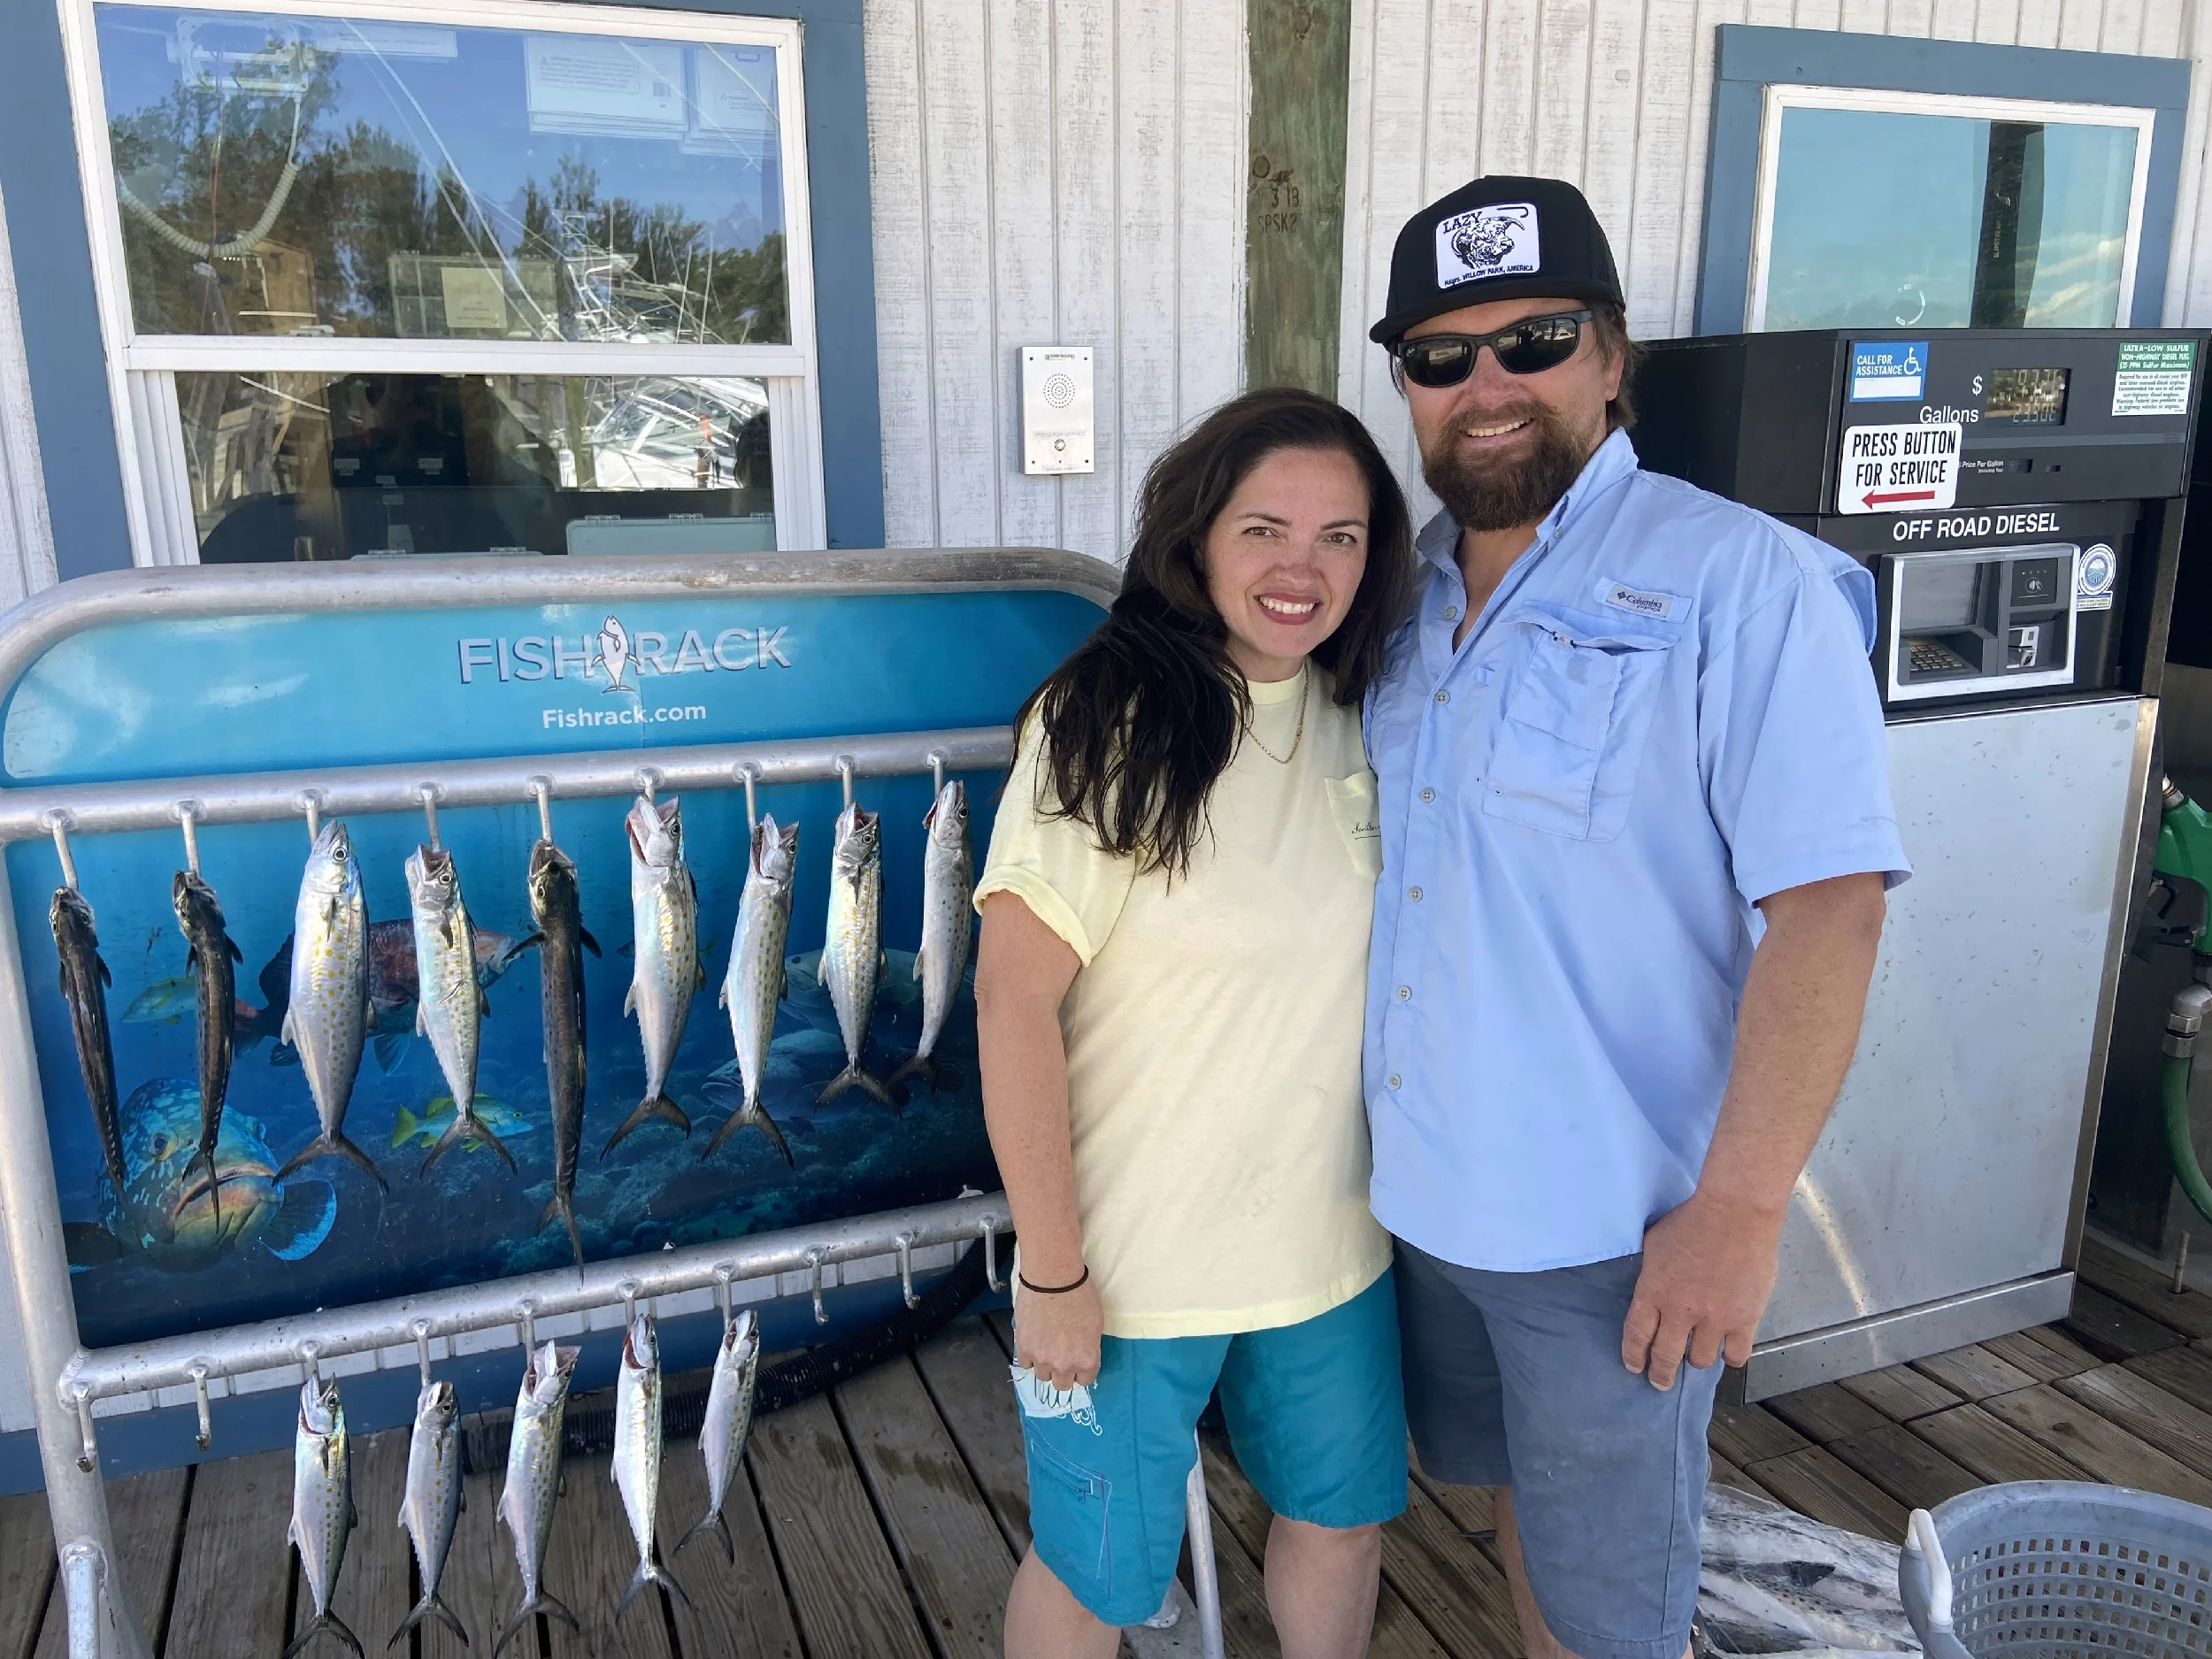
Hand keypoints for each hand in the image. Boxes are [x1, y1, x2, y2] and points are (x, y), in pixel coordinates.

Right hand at [1014, 1276, 1103, 1389]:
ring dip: (1045, 1364)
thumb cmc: (1080, 1295)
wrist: (1052, 1279)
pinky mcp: (1023, 1348)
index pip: (1085, 1380)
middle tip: (1061, 1354)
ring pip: (1042, 1376)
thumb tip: (1081, 1353)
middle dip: (1063, 1372)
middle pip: (1062, 1384)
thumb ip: (1089, 1346)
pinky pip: (1025, 1363)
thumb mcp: (1096, 1324)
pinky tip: (1033, 1341)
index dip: (1081, 1370)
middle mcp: (1064, 1365)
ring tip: (1045, 1345)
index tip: (1077, 1360)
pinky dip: (1029, 1356)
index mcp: (1086, 1359)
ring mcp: (1042, 1359)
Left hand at [1620, 1190, 1785, 1389]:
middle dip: (1660, 1374)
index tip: (1634, 1366)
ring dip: (1695, 1360)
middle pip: (1665, 1356)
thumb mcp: (1654, 1242)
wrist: (1735, 1214)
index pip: (1637, 1335)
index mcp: (1653, 1292)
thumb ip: (1650, 1271)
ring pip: (1700, 1360)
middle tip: (1659, 1382)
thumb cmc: (1692, 1220)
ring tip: (1696, 1356)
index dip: (1634, 1355)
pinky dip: (1730, 1356)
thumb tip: (1650, 1286)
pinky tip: (1727, 1351)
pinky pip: (1735, 1355)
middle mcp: (1680, 1312)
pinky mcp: (1744, 1320)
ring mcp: (1714, 1320)